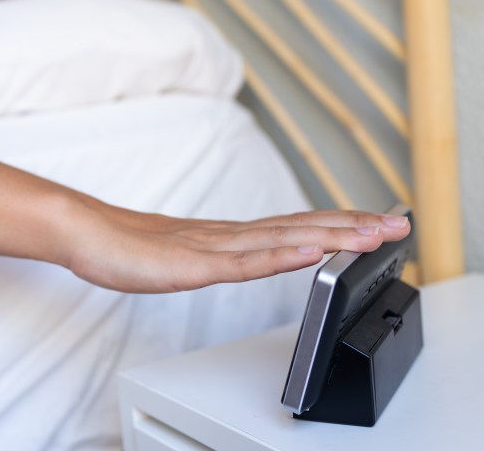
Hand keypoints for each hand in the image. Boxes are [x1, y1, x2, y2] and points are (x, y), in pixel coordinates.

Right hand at [67, 207, 411, 293]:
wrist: (84, 232)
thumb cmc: (127, 245)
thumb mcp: (183, 253)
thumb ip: (218, 254)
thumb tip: (248, 254)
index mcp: (228, 235)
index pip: (294, 226)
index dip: (338, 223)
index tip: (378, 221)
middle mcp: (228, 235)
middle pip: (299, 228)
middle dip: (352, 227)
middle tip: (399, 224)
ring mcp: (210, 247)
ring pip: (279, 241)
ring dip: (329, 237)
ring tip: (370, 235)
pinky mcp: (190, 263)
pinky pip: (240, 263)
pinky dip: (279, 257)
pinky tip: (308, 254)